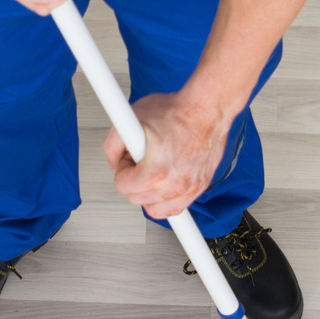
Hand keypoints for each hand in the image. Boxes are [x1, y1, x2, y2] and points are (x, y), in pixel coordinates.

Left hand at [104, 87, 231, 219]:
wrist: (207, 109)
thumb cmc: (177, 112)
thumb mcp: (133, 118)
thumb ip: (113, 143)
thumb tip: (112, 160)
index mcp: (155, 173)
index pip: (122, 186)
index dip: (122, 168)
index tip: (130, 158)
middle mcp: (174, 186)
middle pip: (135, 198)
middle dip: (135, 179)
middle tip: (143, 160)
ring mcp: (188, 190)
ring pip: (154, 208)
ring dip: (149, 192)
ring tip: (154, 170)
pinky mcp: (199, 188)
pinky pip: (175, 209)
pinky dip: (167, 200)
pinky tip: (166, 182)